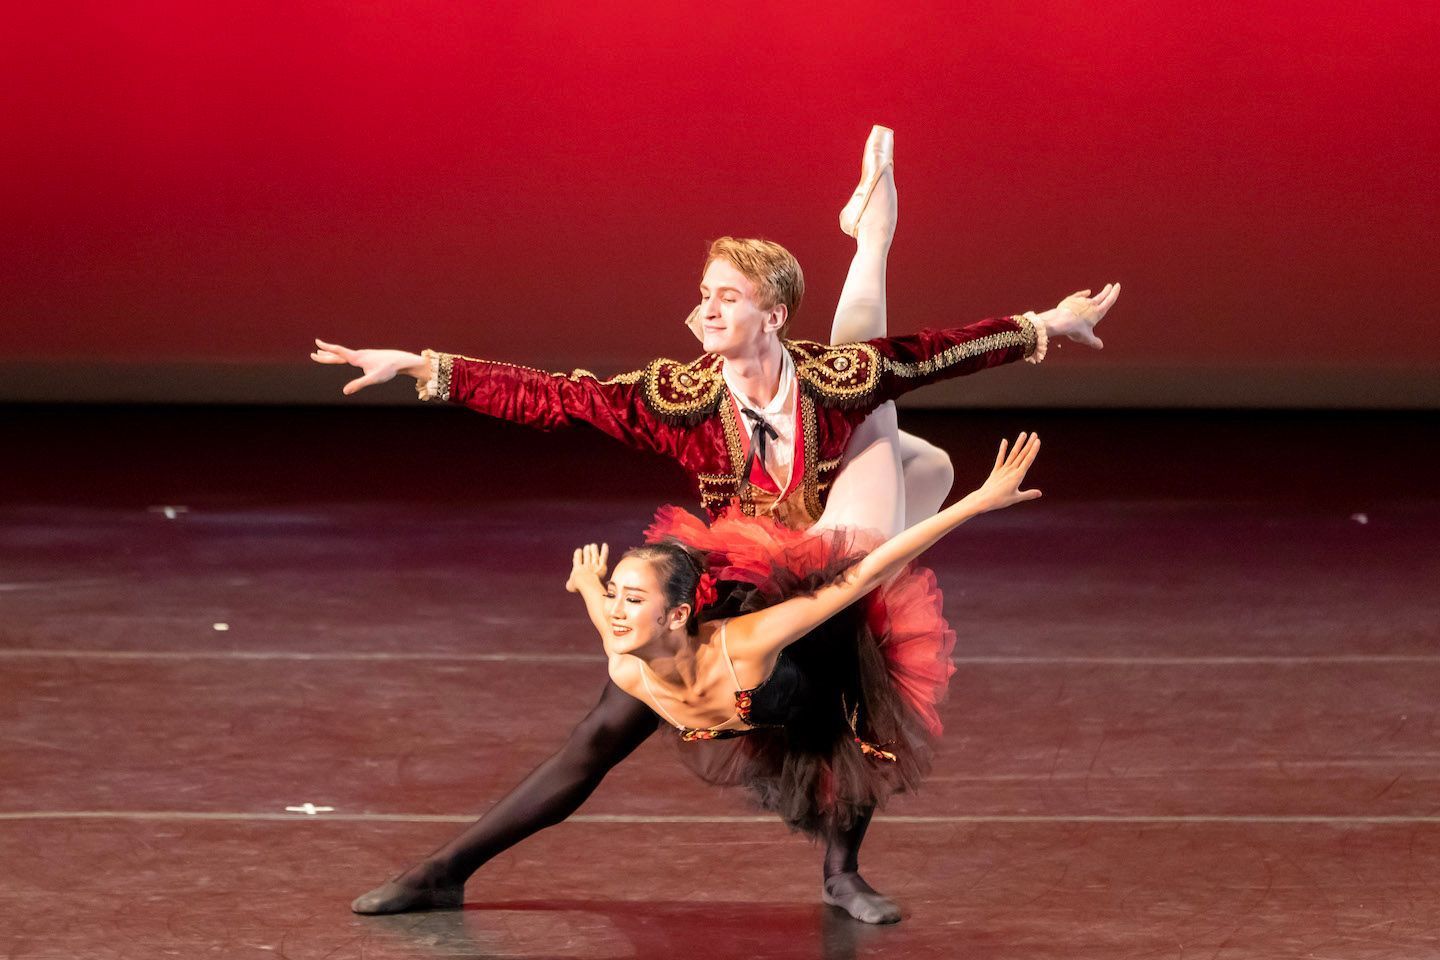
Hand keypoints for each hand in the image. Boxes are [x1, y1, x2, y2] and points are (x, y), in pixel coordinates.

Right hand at [310, 339, 428, 395]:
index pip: (338, 351)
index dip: (327, 347)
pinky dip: (343, 357)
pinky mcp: (369, 357)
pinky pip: (352, 357)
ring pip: (344, 355)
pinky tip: (346, 359)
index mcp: (357, 357)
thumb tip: (345, 391)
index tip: (317, 341)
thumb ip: (358, 384)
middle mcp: (359, 354)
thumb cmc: (388, 369)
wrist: (401, 360)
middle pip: (338, 354)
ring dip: (332, 354)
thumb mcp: (373, 379)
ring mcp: (364, 355)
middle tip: (313, 354)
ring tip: (323, 353)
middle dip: (325, 355)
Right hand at [566, 542, 608, 592]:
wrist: (587, 583)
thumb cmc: (578, 586)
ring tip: (593, 545)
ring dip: (594, 549)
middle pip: (586, 555)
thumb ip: (569, 583)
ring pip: (594, 555)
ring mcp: (594, 565)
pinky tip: (605, 545)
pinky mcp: (602, 566)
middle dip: (586, 551)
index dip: (577, 554)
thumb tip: (570, 584)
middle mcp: (586, 565)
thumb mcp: (570, 586)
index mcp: (577, 568)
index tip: (578, 550)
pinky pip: (603, 557)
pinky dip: (604, 550)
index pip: (577, 559)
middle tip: (587, 547)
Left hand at [971, 432, 1042, 512]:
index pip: (1028, 460)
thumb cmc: (1001, 500)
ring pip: (1012, 454)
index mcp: (1018, 476)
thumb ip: (1028, 494)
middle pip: (1022, 454)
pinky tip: (1005, 440)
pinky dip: (1002, 449)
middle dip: (1029, 444)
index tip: (1038, 441)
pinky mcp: (996, 470)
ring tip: (1023, 434)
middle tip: (1034, 434)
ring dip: (1018, 443)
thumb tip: (1040, 493)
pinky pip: (1000, 458)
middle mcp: (1011, 470)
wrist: (984, 499)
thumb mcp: (1016, 498)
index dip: (1033, 450)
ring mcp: (1003, 469)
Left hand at [1040, 282, 1119, 348]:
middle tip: (1111, 285)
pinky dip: (1083, 293)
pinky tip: (1087, 292)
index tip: (1117, 285)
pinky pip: (1079, 295)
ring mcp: (1081, 301)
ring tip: (1097, 294)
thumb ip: (1094, 342)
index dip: (1114, 293)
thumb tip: (1100, 346)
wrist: (1060, 320)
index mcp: (1097, 312)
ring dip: (1094, 295)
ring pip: (1090, 297)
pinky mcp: (1071, 299)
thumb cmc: (1075, 329)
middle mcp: (1091, 304)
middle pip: (1101, 296)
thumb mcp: (1086, 338)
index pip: (1109, 300)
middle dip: (1107, 291)